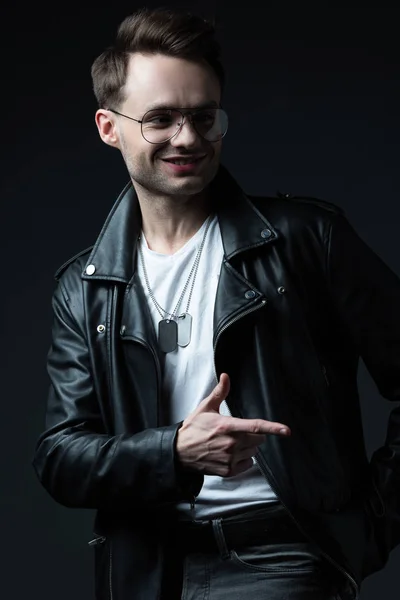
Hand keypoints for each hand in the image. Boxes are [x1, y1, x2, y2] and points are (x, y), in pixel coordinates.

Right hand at [175, 373, 290, 476]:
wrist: (179, 452)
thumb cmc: (193, 428)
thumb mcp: (205, 407)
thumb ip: (220, 392)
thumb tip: (226, 376)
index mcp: (227, 426)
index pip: (255, 426)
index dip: (273, 428)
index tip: (286, 431)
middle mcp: (230, 444)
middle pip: (258, 439)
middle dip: (254, 434)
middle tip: (239, 431)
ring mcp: (229, 459)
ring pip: (253, 451)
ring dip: (248, 446)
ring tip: (231, 443)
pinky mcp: (228, 471)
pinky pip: (247, 463)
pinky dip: (243, 459)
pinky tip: (230, 454)